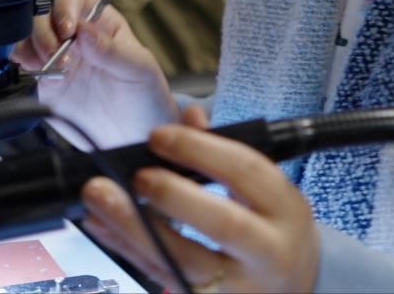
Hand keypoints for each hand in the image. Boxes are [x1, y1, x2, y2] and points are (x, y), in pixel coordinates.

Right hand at [12, 0, 176, 147]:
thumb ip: (112, 50)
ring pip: (28, 35)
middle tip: (58, 57)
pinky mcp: (44, 81)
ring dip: (32, 47)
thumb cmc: (144, 94)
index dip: (64, 6)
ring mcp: (57, 56)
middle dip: (45, 31)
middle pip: (44, 13)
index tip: (68, 30)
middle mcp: (75, 35)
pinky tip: (35, 74)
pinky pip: (23, 63)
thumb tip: (84, 31)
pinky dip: (21, 64)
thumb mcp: (138, 70)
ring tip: (50, 70)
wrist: (133, 133)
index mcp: (100, 21)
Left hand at [80, 105, 319, 293]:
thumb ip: (225, 152)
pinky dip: (129, 252)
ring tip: (99, 202)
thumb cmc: (271, 228)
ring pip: (186, 263)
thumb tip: (190, 116)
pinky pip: (163, 279)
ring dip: (135, 230)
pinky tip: (102, 228)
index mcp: (286, 209)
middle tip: (136, 175)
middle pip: (224, 224)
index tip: (159, 136)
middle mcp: (270, 251)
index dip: (200, 149)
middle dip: (174, 196)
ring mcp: (240, 286)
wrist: (293, 287)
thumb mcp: (265, 190)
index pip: (246, 171)